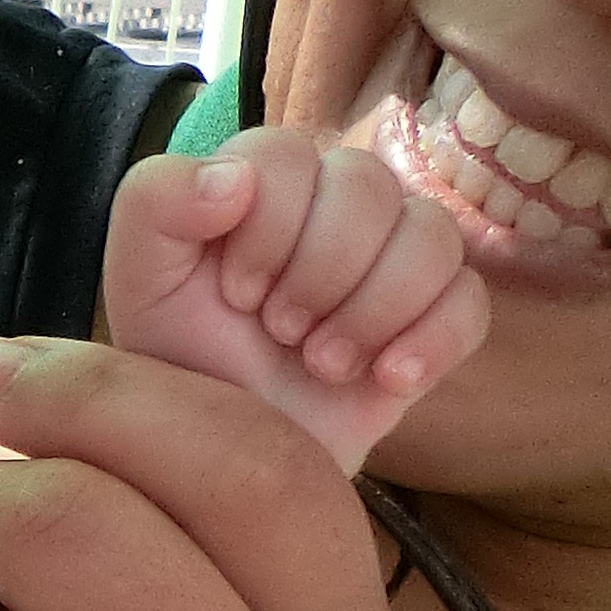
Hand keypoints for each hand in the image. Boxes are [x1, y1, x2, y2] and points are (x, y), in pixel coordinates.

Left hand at [102, 127, 484, 470]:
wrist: (232, 455)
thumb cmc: (183, 360)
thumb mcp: (141, 283)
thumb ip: (154, 205)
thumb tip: (233, 178)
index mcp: (267, 183)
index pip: (289, 155)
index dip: (266, 227)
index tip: (237, 294)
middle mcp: (341, 204)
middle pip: (369, 186)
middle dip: (318, 271)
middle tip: (279, 331)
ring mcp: (397, 259)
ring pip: (432, 236)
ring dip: (371, 308)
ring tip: (322, 361)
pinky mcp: (437, 319)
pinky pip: (469, 303)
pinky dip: (431, 341)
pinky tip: (384, 378)